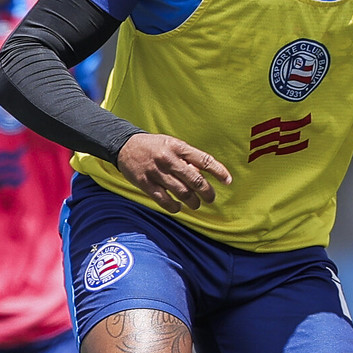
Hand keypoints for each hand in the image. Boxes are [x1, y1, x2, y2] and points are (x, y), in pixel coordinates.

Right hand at [116, 131, 232, 211]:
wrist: (124, 145)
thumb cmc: (154, 146)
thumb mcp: (172, 144)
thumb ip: (187, 159)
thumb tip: (204, 176)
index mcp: (178, 147)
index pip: (205, 160)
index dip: (219, 171)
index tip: (228, 181)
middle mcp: (169, 159)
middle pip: (195, 180)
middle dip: (207, 192)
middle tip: (211, 198)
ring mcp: (157, 172)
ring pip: (182, 192)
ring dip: (193, 202)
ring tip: (195, 204)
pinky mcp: (145, 183)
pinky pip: (164, 200)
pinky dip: (174, 207)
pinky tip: (178, 208)